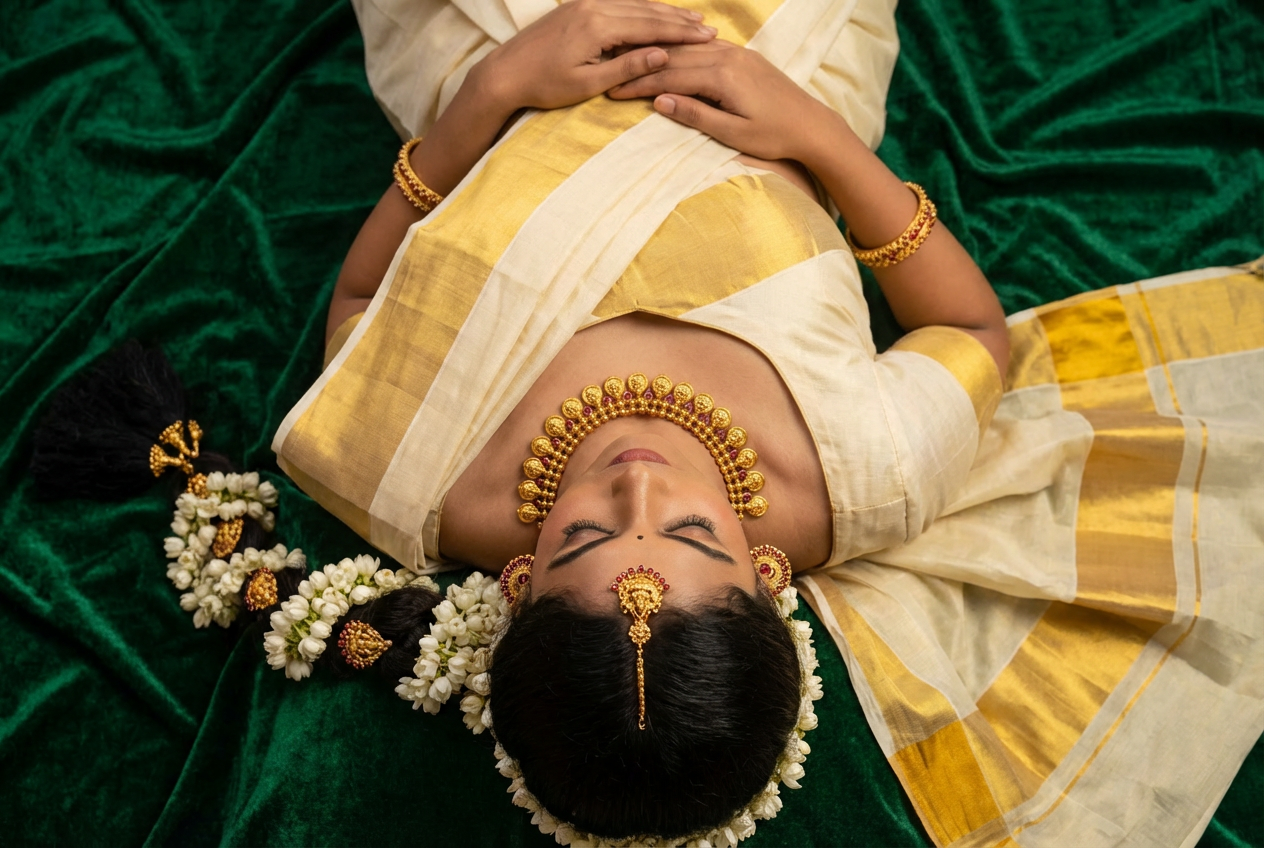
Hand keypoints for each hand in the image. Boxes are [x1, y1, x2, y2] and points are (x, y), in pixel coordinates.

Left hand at [474, 0, 717, 113]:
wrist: (505, 72)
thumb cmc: (544, 85)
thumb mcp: (588, 83)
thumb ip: (627, 67)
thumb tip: (662, 54)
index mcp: (598, 26)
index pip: (650, 27)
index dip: (681, 33)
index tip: (707, 37)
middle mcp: (593, 6)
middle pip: (646, 11)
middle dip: (679, 20)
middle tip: (708, 27)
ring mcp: (584, 3)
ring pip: (634, 4)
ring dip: (664, 12)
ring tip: (690, 18)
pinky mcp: (578, 6)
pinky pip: (619, 3)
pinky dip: (642, 8)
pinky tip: (656, 13)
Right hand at [607, 41, 829, 161]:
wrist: (811, 125)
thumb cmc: (774, 136)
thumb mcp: (732, 134)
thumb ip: (695, 115)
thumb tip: (659, 101)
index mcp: (723, 77)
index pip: (671, 77)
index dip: (640, 84)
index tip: (615, 91)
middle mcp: (729, 57)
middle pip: (676, 59)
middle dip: (644, 69)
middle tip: (615, 78)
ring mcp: (738, 53)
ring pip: (690, 49)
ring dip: (660, 57)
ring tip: (634, 64)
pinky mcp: (745, 56)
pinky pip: (706, 48)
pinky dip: (683, 51)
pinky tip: (669, 54)